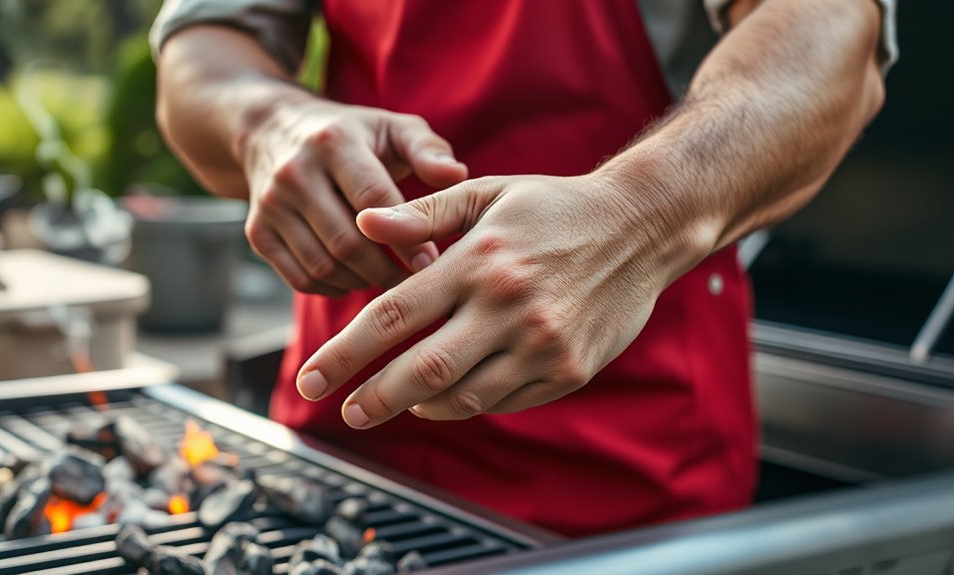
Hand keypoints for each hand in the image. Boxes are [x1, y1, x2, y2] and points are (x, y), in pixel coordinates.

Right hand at [240, 98, 467, 295]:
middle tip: (416, 282)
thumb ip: (428, 150)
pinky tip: (357, 279)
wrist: (273, 130)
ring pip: (323, 266)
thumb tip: (457, 175)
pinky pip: (300, 279)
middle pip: (347, 242)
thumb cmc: (352, 136)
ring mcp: (270, 205)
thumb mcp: (392, 128)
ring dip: (363, 282)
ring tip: (390, 281)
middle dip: (386, 270)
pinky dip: (333, 288)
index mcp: (334, 142)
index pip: (374, 200)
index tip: (433, 262)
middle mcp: (295, 172)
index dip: (406, 238)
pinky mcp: (257, 232)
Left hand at [295, 172, 714, 427]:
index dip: (343, 355)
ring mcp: (542, 345)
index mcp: (480, 261)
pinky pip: (504, 401)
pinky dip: (469, 403)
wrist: (642, 228)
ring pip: (462, 397)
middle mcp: (508, 307)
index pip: (392, 317)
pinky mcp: (569, 371)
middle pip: (420, 371)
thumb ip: (423, 211)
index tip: (311, 378)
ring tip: (398, 400)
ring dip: (420, 405)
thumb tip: (364, 224)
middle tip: (345, 411)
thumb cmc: (555, 207)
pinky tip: (453, 393)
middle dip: (372, 398)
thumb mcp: (488, 193)